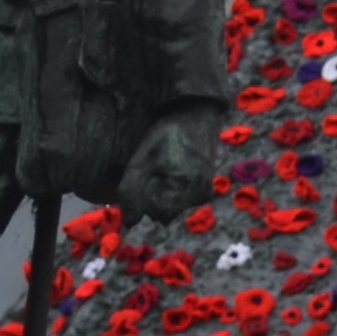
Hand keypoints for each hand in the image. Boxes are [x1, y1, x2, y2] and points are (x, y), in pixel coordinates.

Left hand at [111, 102, 224, 220]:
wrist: (195, 113)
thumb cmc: (167, 135)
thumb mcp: (141, 161)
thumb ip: (131, 193)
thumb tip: (131, 222)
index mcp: (188, 190)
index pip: (157, 212)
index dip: (144, 196)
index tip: (146, 175)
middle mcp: (200, 195)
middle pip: (166, 212)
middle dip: (153, 197)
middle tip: (153, 170)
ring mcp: (204, 191)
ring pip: (173, 206)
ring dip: (162, 193)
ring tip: (162, 168)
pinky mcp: (205, 185)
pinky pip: (182, 197)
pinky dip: (172, 188)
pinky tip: (171, 170)